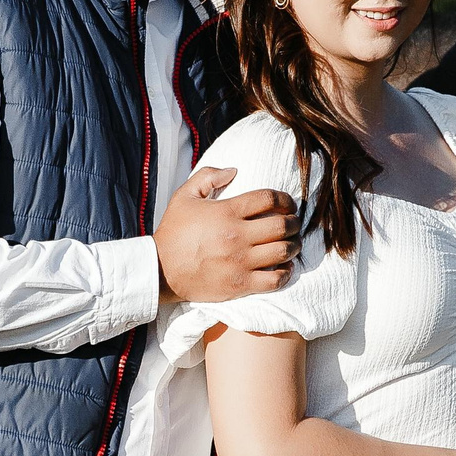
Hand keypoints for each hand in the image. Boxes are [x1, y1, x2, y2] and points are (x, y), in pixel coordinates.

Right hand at [155, 166, 298, 301]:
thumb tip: (234, 170)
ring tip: (292, 243)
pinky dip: (286, 273)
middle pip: (282, 225)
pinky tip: (284, 267)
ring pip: (283, 251)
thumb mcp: (184, 196)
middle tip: (293, 223)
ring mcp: (240, 262)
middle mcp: (237, 236)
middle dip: (294, 222)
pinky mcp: (240, 284)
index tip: (288, 203)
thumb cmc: (173, 232)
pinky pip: (275, 279)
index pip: (268, 198)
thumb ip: (208, 177)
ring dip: (294, 245)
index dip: (285, 198)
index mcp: (226, 212)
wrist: (161, 270)